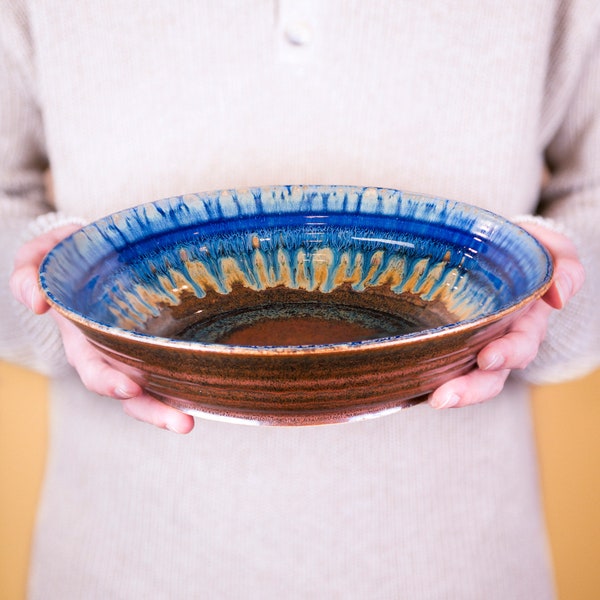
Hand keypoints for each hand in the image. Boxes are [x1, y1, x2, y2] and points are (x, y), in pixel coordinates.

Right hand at [10, 225, 194, 432]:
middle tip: (183, 423)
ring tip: (195, 421)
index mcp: (85, 341)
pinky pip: (177, 366)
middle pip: (132, 393)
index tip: (129, 386)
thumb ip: (30, 273)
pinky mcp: (163, 343)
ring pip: (157, 388)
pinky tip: (216, 389)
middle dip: (154, 411)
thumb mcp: (44, 256)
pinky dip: (192, 381)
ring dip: (174, 407)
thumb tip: (37, 302)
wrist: (100, 252)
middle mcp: (114, 355)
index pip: (96, 369)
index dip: (110, 381)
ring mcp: (140, 352)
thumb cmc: (70, 257)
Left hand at [428, 222, 584, 408]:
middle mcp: (500, 341)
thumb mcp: (547, 249)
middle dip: (471, 388)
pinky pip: (441, 367)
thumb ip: (563, 265)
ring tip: (433, 400)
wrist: (488, 247)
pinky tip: (409, 390)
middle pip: (491, 375)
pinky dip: (426, 380)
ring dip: (453, 393)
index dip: (506, 354)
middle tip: (445, 396)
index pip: (520, 345)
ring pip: (467, 378)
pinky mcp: (448, 344)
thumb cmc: (519, 250)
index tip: (486, 358)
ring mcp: (473, 346)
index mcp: (525, 322)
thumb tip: (559, 297)